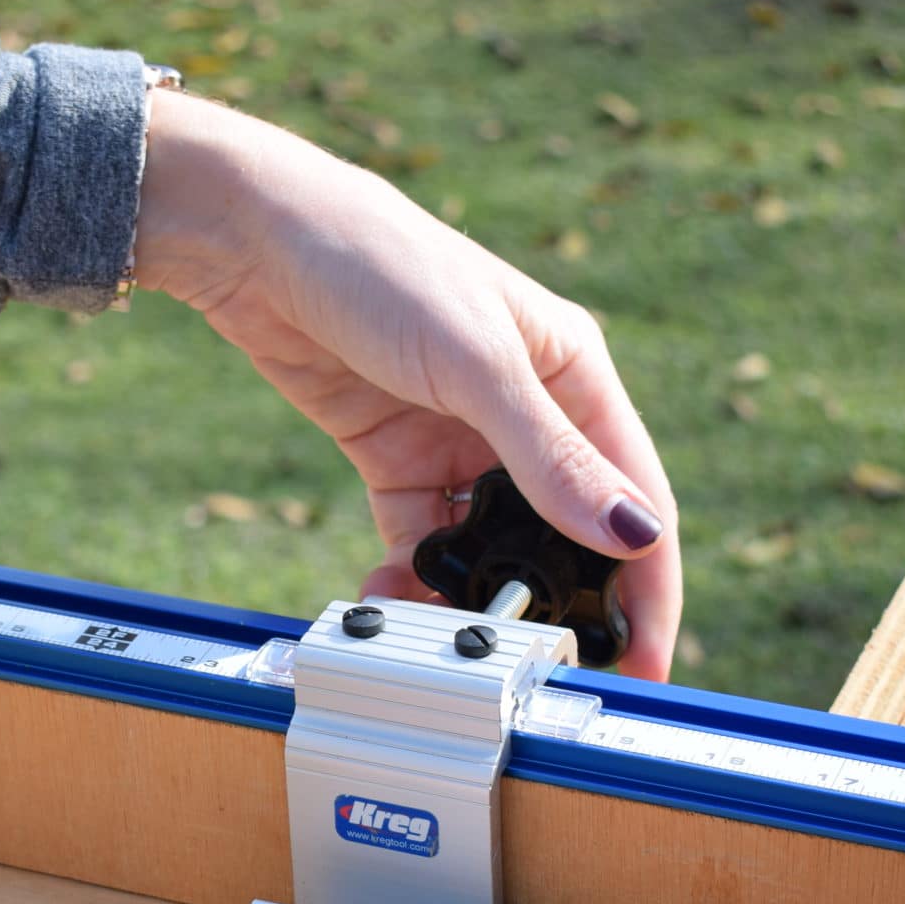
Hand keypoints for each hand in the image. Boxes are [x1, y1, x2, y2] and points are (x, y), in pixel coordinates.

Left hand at [134, 91, 681, 680]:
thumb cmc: (380, 264)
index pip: (635, 497)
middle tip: (545, 663)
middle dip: (561, 600)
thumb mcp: (476, 365)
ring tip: (458, 632)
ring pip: (492, 546)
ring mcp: (460, 441)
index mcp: (575, 376)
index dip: (648, 583)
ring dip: (478, 593)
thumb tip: (632, 535)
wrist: (256, 241)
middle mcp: (528, 412)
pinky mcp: (398, 461)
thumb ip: (550, 459)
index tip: (647, 660)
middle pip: (568, 532)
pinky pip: (422, 541)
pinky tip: (395, 595)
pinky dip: (413, 577)